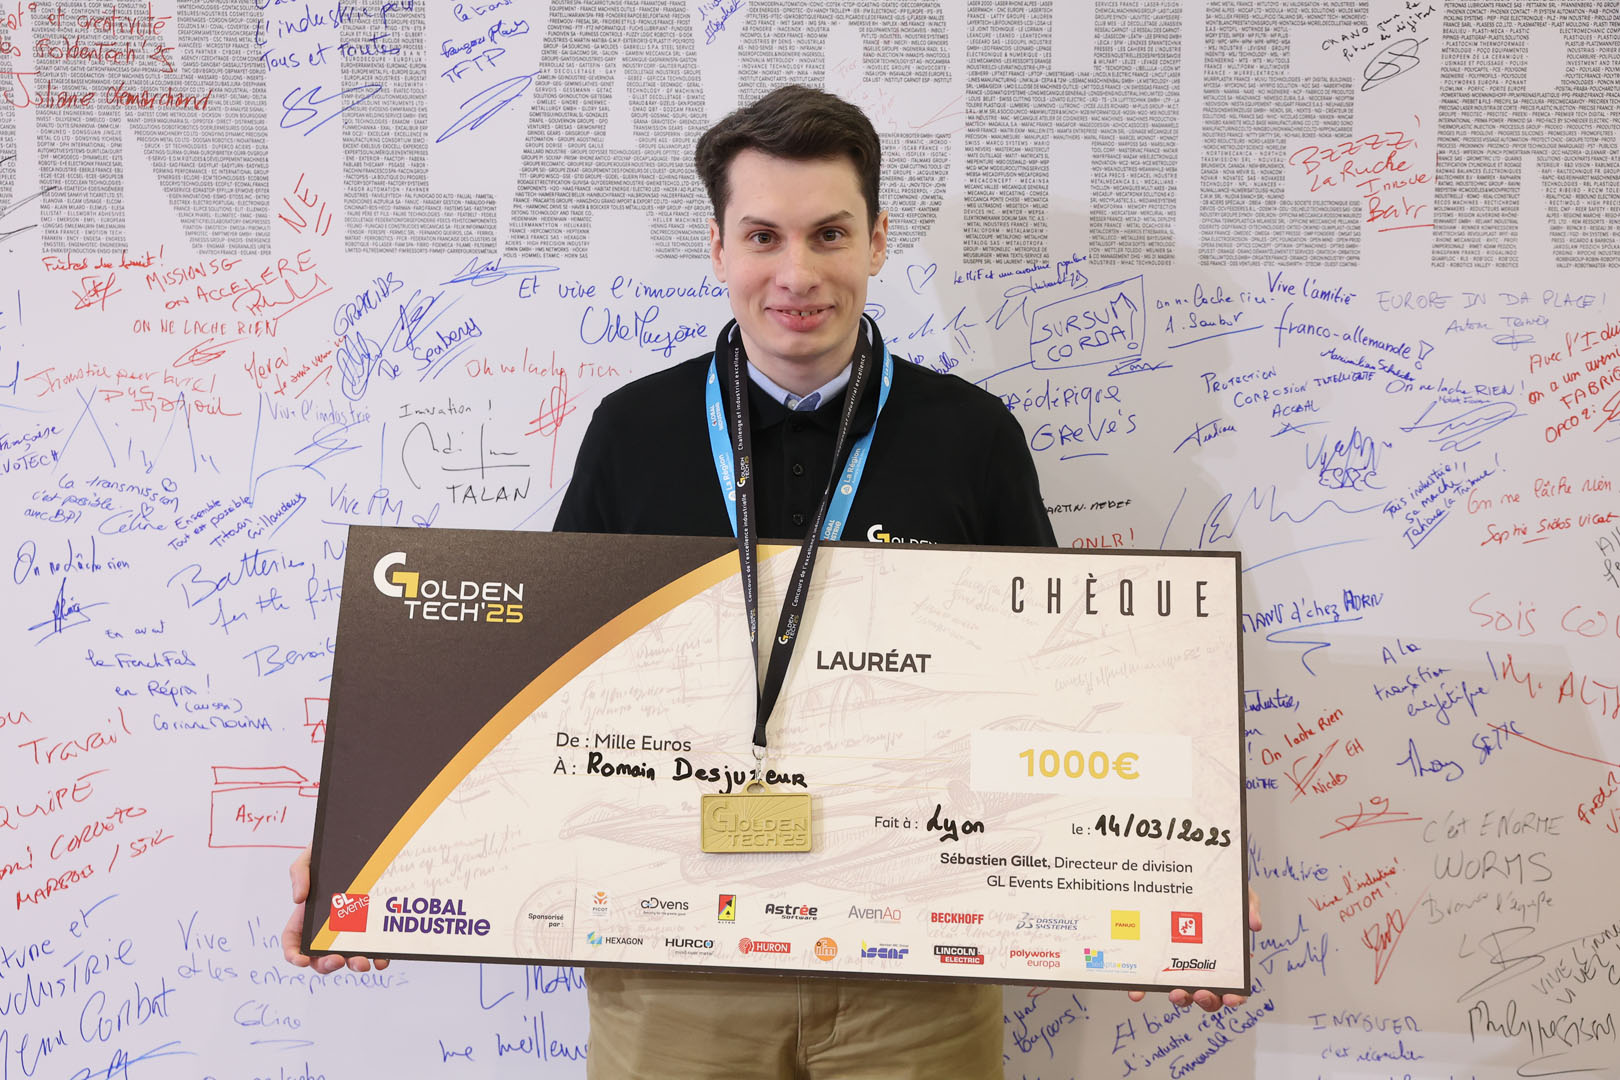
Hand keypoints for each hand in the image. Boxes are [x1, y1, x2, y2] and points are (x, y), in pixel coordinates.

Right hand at [282, 846, 388, 973]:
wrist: (362, 843)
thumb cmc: (330, 852)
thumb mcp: (310, 856)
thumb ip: (298, 873)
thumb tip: (297, 899)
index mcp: (306, 917)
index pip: (293, 942)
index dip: (294, 955)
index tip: (302, 960)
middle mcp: (327, 929)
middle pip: (320, 957)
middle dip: (327, 965)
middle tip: (337, 960)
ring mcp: (350, 930)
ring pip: (348, 957)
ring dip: (353, 964)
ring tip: (362, 963)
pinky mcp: (371, 928)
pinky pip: (373, 949)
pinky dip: (377, 958)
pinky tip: (382, 959)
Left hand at [1127, 887, 1259, 1011]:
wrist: (1186, 875)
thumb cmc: (1216, 891)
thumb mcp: (1238, 893)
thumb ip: (1249, 906)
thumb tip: (1255, 924)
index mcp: (1225, 957)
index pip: (1234, 985)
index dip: (1235, 997)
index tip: (1231, 997)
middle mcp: (1203, 965)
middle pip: (1209, 996)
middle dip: (1206, 1000)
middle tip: (1200, 992)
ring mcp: (1179, 963)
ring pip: (1183, 992)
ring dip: (1181, 998)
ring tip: (1175, 992)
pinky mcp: (1156, 959)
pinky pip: (1151, 978)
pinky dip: (1144, 988)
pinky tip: (1137, 991)